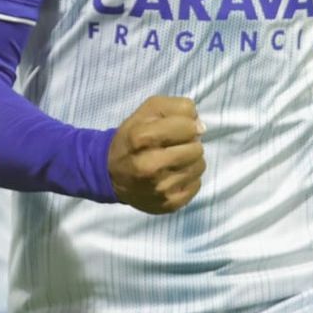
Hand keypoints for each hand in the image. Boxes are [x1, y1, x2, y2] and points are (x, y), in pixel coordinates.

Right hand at [107, 96, 204, 214]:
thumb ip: (178, 108)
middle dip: (189, 144)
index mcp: (142, 138)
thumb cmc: (132, 137)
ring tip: (174, 160)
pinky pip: (196, 184)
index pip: (188, 128)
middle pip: (196, 149)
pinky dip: (188, 178)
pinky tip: (173, 175)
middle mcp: (150, 166)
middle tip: (174, 146)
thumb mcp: (149, 110)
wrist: (111, 174)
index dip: (187, 125)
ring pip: (199, 167)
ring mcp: (160, 188)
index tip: (178, 128)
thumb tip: (200, 127)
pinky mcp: (169, 204)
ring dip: (190, 161)